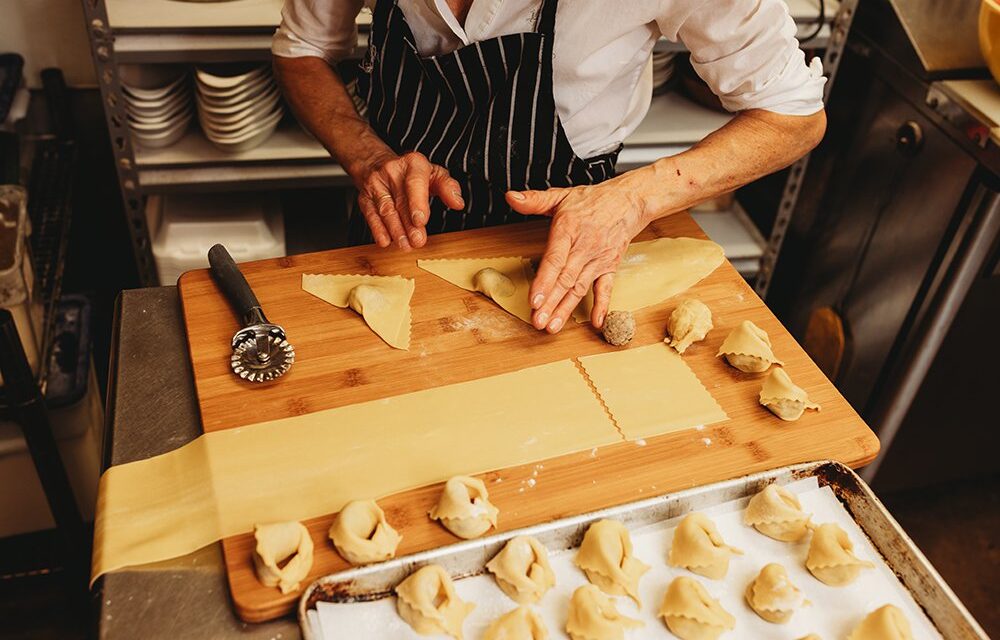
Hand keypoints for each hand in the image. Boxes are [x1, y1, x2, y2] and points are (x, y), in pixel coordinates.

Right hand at [352, 150, 464, 249]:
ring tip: (405, 245)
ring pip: (386, 210)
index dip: (417, 202)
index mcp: (413, 163)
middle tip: (417, 240)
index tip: (421, 221)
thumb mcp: (433, 173)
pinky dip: (378, 229)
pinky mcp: (365, 198)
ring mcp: (376, 185)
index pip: (414, 183)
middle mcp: (392, 172)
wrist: (376, 163)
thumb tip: (458, 203)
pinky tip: (385, 241)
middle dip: (408, 224)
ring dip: (395, 230)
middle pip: (400, 201)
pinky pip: (371, 214)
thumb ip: (448, 187)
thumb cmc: (411, 173)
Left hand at [506, 180, 649, 331]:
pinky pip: (606, 288)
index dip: (544, 281)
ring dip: (566, 308)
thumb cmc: (592, 200)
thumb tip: (511, 197)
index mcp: (569, 229)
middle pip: (565, 279)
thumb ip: (535, 200)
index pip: (555, 259)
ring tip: (553, 326)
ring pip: (580, 288)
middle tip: (538, 321)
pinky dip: (602, 305)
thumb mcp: (562, 195)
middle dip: (551, 302)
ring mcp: (598, 259)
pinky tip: (596, 322)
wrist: (629, 200)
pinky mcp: (610, 266)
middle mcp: (584, 247)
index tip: (534, 300)